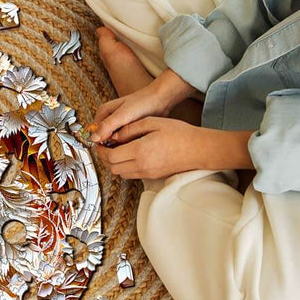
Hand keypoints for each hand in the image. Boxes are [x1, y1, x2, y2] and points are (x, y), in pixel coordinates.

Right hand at [89, 69, 193, 142]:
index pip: (96, 134)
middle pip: (105, 139)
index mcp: (103, 113)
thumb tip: (93, 139)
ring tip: (132, 142)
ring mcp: (119, 124)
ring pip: (116, 141)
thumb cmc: (142, 103)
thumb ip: (107, 126)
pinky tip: (136, 143)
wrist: (161, 100)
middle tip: (125, 145)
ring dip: (122, 144)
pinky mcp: (128, 129)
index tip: (113, 148)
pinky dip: (129, 142)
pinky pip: (125, 140)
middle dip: (114, 144)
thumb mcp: (122, 115)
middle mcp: (109, 119)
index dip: (102, 143)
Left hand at [95, 118, 211, 179]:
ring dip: (115, 164)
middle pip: (113, 168)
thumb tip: (115, 135)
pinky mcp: (153, 176)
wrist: (199, 149)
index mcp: (140, 151)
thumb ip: (131, 129)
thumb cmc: (179, 133)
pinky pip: (132, 175)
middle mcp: (142, 165)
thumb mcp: (153, 122)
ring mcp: (148, 173)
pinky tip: (130, 156)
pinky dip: (125, 167)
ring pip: (121, 174)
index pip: (111, 156)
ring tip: (117, 150)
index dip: (101, 151)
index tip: (100, 143)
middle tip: (105, 147)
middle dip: (105, 158)